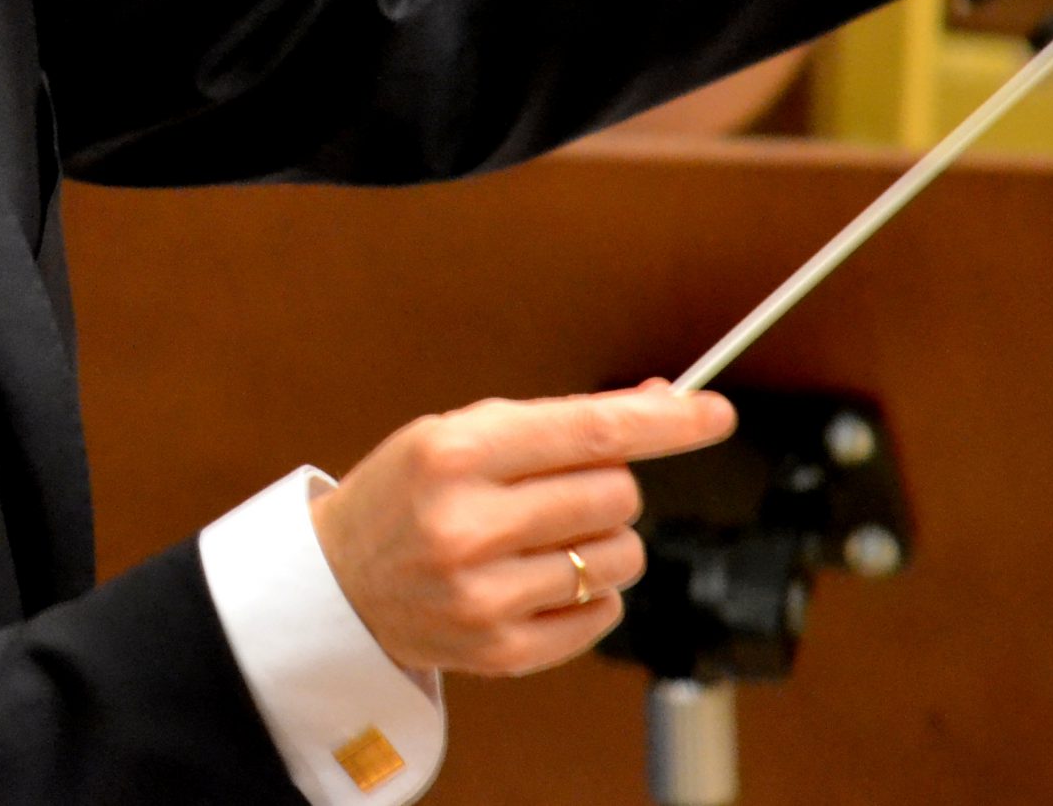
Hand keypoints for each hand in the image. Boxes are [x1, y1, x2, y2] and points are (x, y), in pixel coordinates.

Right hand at [309, 383, 734, 677]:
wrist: (338, 585)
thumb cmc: (405, 497)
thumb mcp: (458, 434)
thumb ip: (558, 422)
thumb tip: (659, 402)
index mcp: (455, 453)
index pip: (590, 432)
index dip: (665, 422)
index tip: (714, 413)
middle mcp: (469, 524)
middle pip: (616, 495)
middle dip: (607, 487)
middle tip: (559, 490)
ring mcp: (485, 595)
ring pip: (620, 557)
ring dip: (601, 543)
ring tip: (544, 540)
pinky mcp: (502, 650)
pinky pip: (604, 614)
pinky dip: (588, 594)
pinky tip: (537, 581)